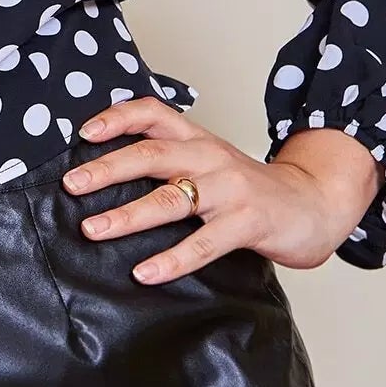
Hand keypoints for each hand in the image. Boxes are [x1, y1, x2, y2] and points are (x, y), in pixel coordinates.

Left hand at [63, 97, 384, 283]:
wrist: (314, 204)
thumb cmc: (252, 190)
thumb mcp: (211, 162)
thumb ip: (172, 161)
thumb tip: (107, 174)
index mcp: (198, 140)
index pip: (154, 114)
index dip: (118, 118)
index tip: (84, 133)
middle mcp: (211, 157)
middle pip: (151, 155)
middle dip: (107, 170)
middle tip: (72, 185)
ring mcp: (230, 190)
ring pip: (171, 199)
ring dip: (128, 215)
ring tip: (94, 229)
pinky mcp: (248, 222)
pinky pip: (204, 243)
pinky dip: (172, 259)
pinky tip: (145, 272)